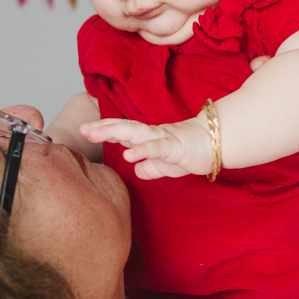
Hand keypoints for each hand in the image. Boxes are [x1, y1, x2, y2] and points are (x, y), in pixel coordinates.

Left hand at [80, 117, 212, 179]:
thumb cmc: (190, 152)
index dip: (103, 130)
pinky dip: (142, 150)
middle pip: (123, 129)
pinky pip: (157, 148)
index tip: (84, 131)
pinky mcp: (175, 147)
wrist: (216, 144)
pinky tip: (128, 155)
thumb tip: (137, 170)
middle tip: (83, 129)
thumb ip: (151, 167)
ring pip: (135, 133)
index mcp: (147, 138)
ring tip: (96, 134)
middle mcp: (151, 134)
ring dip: (114, 132)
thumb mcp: (166, 165)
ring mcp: (162, 139)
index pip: (122, 132)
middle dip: (102, 128)